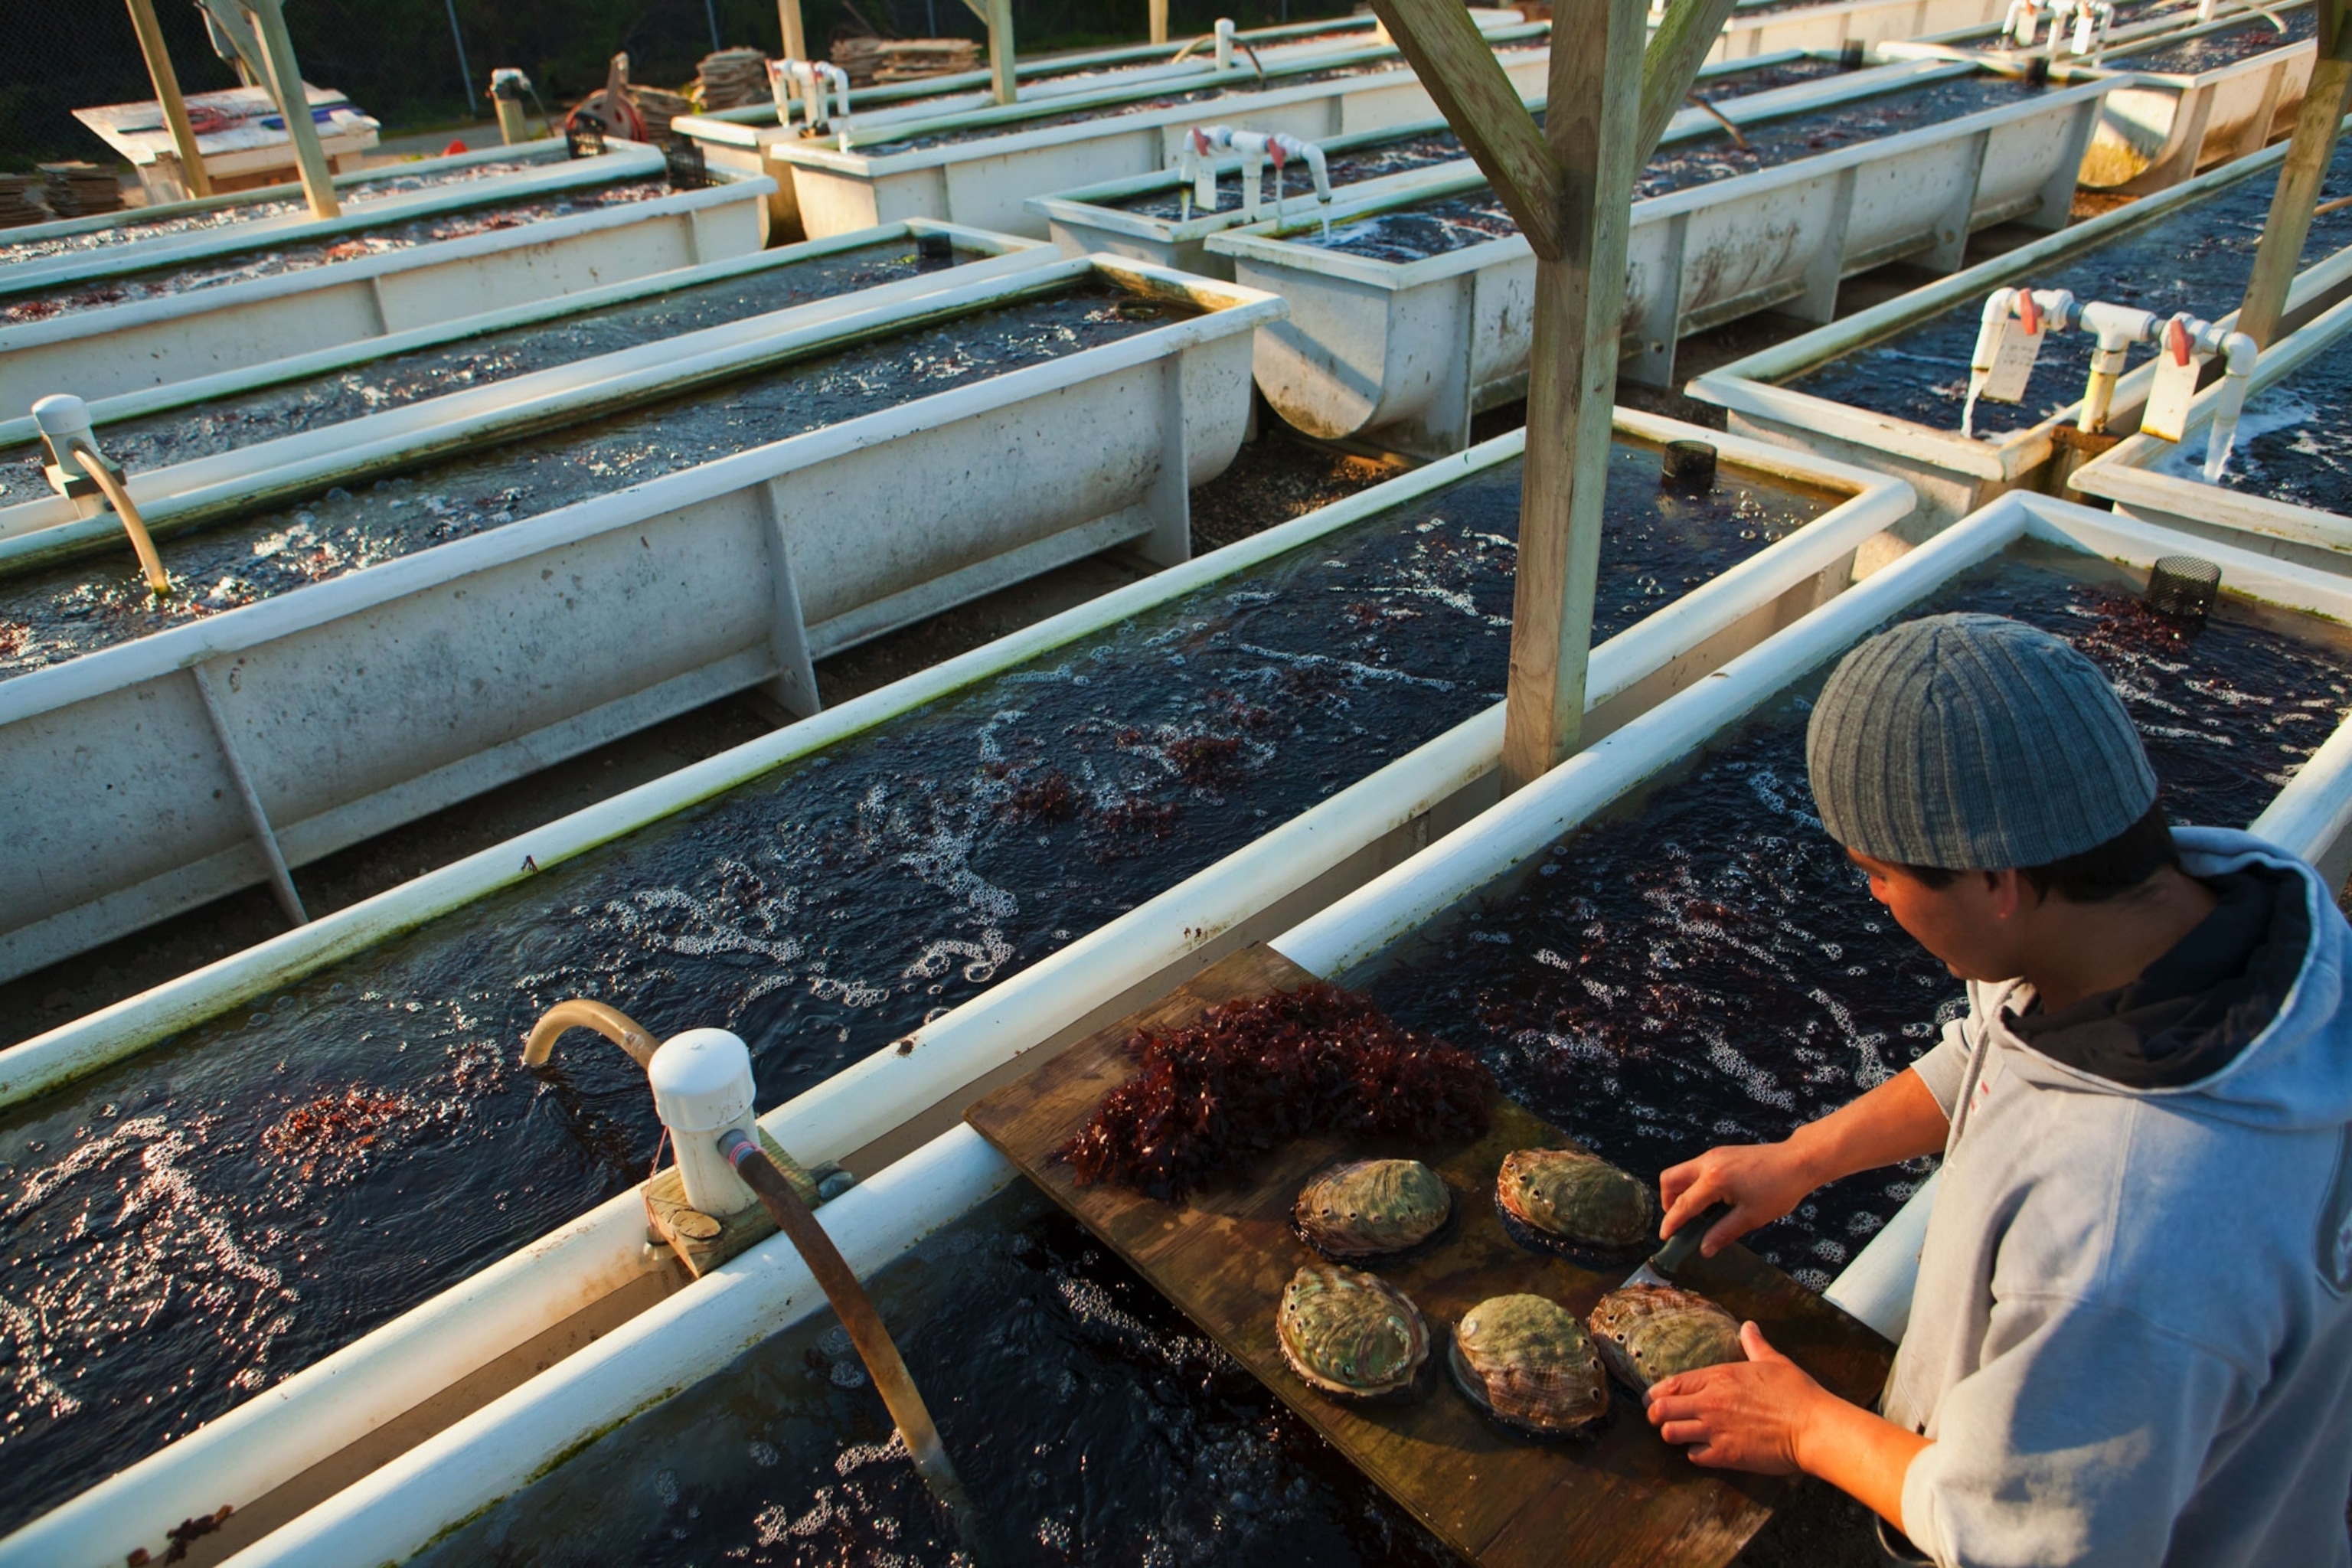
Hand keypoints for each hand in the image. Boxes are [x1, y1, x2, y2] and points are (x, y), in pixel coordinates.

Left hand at [1645, 1322, 1822, 1472]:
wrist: (1812, 1427)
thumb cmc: (1796, 1393)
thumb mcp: (1773, 1361)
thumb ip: (1754, 1344)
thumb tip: (1749, 1326)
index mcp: (1718, 1377)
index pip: (1670, 1384)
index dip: (1656, 1394)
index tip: (1655, 1399)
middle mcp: (1710, 1402)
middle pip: (1660, 1410)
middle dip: (1656, 1415)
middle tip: (1662, 1419)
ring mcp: (1715, 1429)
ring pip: (1670, 1434)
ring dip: (1673, 1435)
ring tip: (1682, 1434)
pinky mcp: (1726, 1454)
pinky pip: (1694, 1456)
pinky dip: (1695, 1454)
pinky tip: (1705, 1450)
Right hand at [1657, 1139, 1819, 1256]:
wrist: (1798, 1161)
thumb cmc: (1779, 1189)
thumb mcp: (1751, 1217)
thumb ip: (1723, 1233)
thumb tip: (1704, 1249)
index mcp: (1714, 1179)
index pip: (1684, 1204)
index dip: (1672, 1222)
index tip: (1665, 1236)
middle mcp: (1708, 1162)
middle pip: (1670, 1178)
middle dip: (1668, 1201)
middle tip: (1681, 1221)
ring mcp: (1714, 1155)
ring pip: (1682, 1171)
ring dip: (1682, 1192)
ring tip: (1698, 1213)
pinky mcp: (1721, 1153)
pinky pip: (1697, 1168)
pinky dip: (1695, 1184)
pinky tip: (1712, 1200)